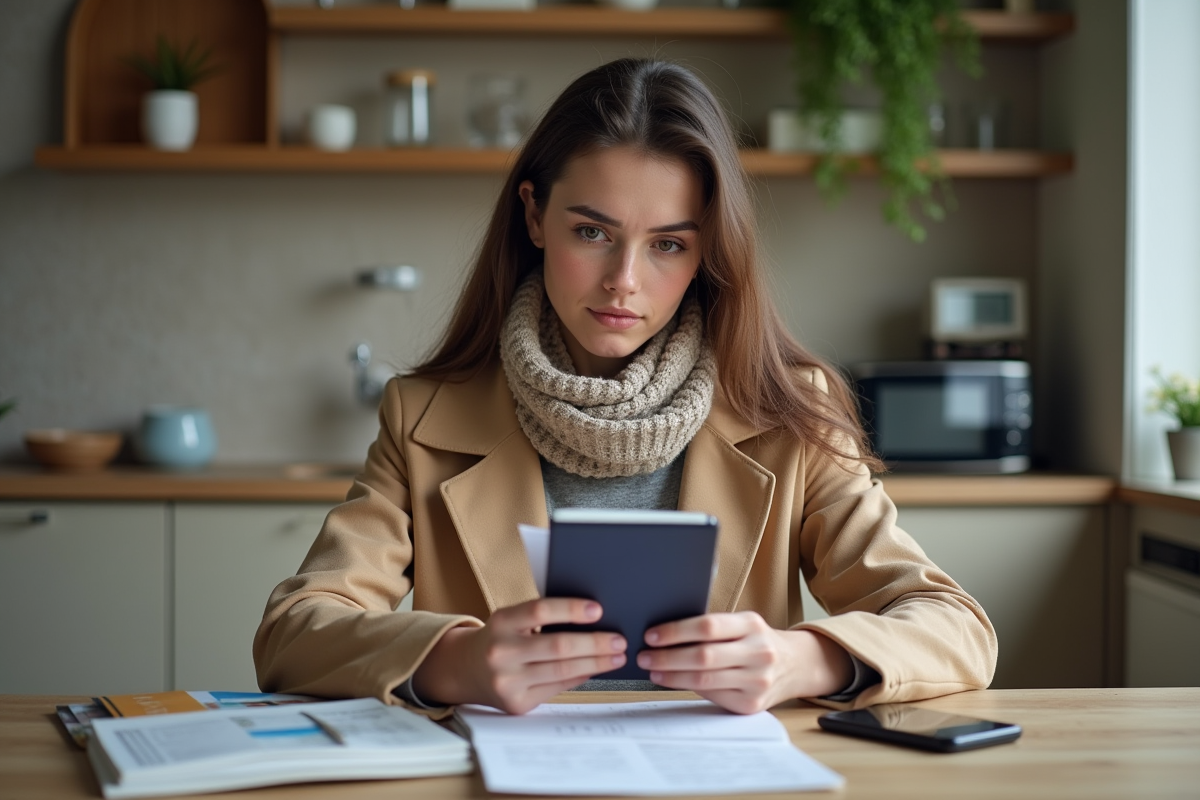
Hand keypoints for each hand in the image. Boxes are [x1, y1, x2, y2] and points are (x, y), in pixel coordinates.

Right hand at [412, 598, 626, 714]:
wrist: (464, 670)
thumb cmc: (499, 638)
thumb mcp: (511, 619)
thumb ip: (541, 618)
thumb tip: (592, 620)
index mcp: (501, 622)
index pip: (540, 611)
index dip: (571, 609)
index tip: (598, 610)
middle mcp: (501, 652)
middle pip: (558, 646)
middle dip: (595, 643)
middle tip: (619, 640)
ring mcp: (508, 681)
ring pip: (562, 670)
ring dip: (596, 663)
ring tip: (616, 657)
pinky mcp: (517, 703)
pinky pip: (557, 688)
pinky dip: (579, 677)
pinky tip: (594, 669)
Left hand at [637, 612, 852, 714]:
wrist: (795, 665)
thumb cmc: (757, 640)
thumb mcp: (743, 624)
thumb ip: (713, 627)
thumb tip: (664, 633)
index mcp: (752, 625)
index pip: (708, 626)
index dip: (676, 631)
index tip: (652, 635)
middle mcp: (758, 652)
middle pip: (703, 656)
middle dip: (666, 657)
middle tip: (644, 656)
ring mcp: (757, 681)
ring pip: (704, 680)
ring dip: (671, 676)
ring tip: (652, 670)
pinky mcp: (751, 704)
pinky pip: (712, 696)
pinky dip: (687, 688)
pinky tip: (673, 681)